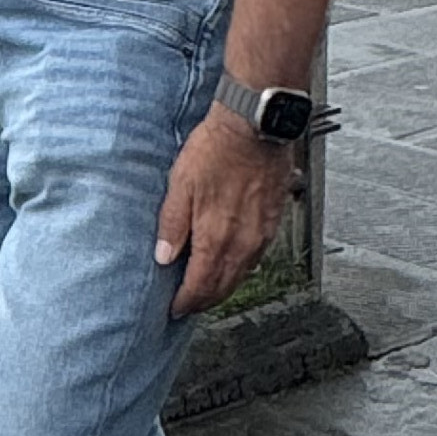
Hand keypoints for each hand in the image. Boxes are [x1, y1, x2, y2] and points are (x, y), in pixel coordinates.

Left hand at [156, 106, 295, 314]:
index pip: (200, 286)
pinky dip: (241, 268)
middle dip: (204, 301)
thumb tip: (163, 256)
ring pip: (241, 275)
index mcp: (217, 239)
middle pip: (223, 287)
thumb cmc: (217, 149)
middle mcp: (243, 243)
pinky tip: (232, 261)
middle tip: (189, 306)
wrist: (255, 126)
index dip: (186, 302)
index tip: (175, 309)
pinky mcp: (273, 222)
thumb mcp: (181, 184)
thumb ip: (172, 225)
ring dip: (223, 287)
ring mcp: (261, 234)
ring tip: (207, 289)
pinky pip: (256, 257)